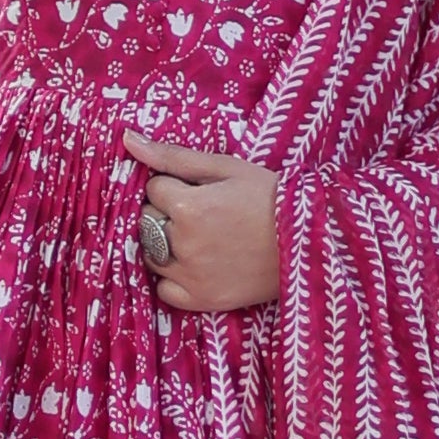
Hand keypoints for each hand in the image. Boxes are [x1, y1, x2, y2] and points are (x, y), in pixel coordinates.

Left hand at [123, 133, 280, 313]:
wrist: (311, 240)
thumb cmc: (270, 197)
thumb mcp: (225, 167)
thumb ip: (173, 156)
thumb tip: (127, 139)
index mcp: (188, 207)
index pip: (153, 189)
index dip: (173, 186)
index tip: (199, 191)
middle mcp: (184, 243)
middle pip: (147, 222)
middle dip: (165, 214)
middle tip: (201, 214)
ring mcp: (192, 276)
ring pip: (150, 255)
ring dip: (164, 245)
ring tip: (199, 238)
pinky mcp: (203, 300)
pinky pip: (164, 291)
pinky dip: (173, 279)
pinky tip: (195, 266)